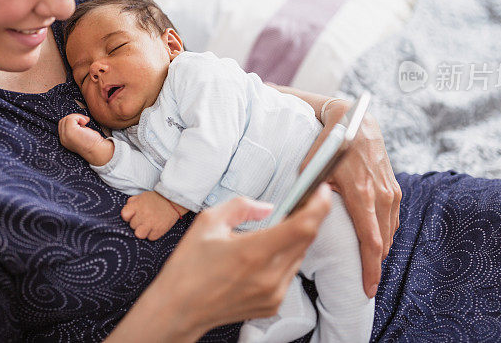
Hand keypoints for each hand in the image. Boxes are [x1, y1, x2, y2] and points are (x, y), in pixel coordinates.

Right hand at [58, 113, 110, 163]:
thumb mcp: (80, 135)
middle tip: (85, 122)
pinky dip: (79, 117)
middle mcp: (63, 139)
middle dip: (74, 118)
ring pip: (67, 118)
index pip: (62, 125)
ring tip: (85, 122)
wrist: (98, 150)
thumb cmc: (92, 142)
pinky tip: (86, 122)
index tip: (82, 123)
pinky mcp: (70, 132)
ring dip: (77, 117)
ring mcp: (66, 136)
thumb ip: (75, 128)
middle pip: (63, 121)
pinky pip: (71, 118)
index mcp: (64, 140)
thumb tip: (76, 118)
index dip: (72, 121)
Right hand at [108, 186, 331, 340]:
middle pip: (307, 239)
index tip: (321, 191)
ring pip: (299, 256)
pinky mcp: (273, 304)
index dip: (319, 205)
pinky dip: (284, 258)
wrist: (178, 309)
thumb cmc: (188, 268)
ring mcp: (273, 293)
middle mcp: (269, 276)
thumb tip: (267, 208)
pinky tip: (263, 254)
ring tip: (274, 230)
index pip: (303, 226)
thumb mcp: (208, 222)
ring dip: (295, 238)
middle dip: (308, 216)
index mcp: (253, 252)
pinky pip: (289, 273)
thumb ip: (242, 206)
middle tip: (300, 201)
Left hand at [121, 191, 185, 240]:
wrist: (173, 201)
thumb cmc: (156, 199)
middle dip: (137, 223)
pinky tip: (155, 228)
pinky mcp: (160, 230)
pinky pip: (151, 238)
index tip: (133, 215)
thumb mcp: (142, 196)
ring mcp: (152, 223)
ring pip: (139, 234)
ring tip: (148, 226)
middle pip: (132, 225)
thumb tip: (126, 212)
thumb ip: (132, 202)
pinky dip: (153, 234)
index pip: (124, 215)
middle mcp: (144, 214)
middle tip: (144, 218)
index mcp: (138, 205)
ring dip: (143, 231)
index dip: (128, 216)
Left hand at [306, 100, 401, 297]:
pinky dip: (386, 233)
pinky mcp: (394, 186)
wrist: (356, 120)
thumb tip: (293, 217)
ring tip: (369, 267)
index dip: (370, 269)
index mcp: (362, 194)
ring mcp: (391, 190)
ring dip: (381, 250)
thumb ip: (307, 194)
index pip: (371, 242)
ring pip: (390, 231)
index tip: (367, 289)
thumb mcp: (312, 169)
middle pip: (383, 242)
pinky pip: (393, 218)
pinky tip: (377, 242)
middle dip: (375, 266)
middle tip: (365, 285)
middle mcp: (381, 195)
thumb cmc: (330, 144)